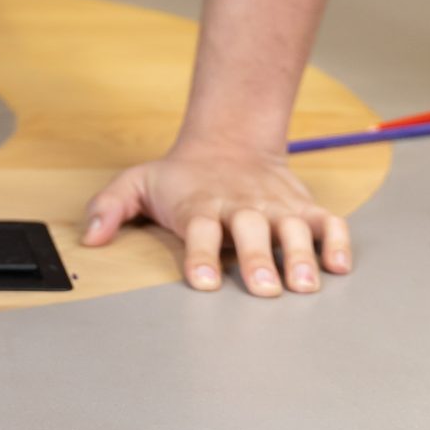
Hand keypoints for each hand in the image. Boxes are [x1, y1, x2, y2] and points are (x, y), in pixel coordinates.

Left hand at [80, 142, 351, 295]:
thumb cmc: (182, 175)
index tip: (202, 282)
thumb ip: (110, 208)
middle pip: (250, 231)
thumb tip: (89, 237)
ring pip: (293, 228)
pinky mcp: (303, 206)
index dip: (200, 255)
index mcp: (200, 204)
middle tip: (264, 290)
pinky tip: (340, 265)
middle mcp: (241, 206)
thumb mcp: (137, 182)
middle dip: (257, 260)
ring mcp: (275, 207)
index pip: (199, 229)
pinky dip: (338, 241)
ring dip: (301, 255)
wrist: (230, 140)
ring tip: (306, 284)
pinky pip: (328, 222)